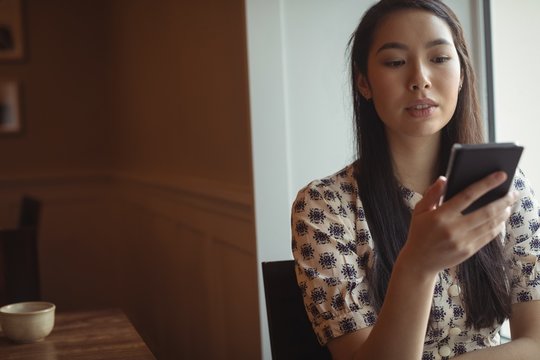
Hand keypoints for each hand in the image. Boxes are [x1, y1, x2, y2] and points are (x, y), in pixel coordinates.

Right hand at [398, 171, 516, 276]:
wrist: (419, 261)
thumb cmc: (419, 233)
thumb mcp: (419, 211)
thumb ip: (431, 194)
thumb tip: (444, 179)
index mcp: (441, 215)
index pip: (468, 196)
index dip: (486, 184)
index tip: (500, 176)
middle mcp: (453, 228)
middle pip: (486, 212)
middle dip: (503, 201)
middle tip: (514, 193)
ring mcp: (462, 241)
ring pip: (490, 225)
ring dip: (503, 214)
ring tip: (509, 205)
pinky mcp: (468, 251)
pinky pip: (488, 237)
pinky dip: (497, 227)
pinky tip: (501, 220)